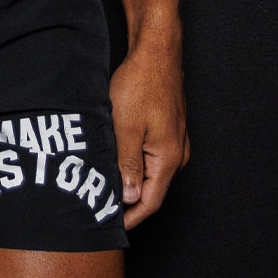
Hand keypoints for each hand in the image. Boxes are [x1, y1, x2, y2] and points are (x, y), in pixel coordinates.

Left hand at [108, 39, 189, 230]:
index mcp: (169, 158)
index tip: (110, 225)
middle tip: (100, 208)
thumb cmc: (141, 84)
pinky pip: (151, 156)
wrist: (156, 51)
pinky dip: (134, 164)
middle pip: (152, 190)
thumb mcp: (126, 127)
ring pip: (151, 172)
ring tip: (104, 187)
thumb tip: (129, 198)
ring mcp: (175, 141)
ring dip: (130, 181)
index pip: (150, 201)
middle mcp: (177, 154)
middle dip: (128, 202)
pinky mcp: (168, 128)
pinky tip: (116, 160)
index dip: (130, 218)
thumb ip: (128, 164)